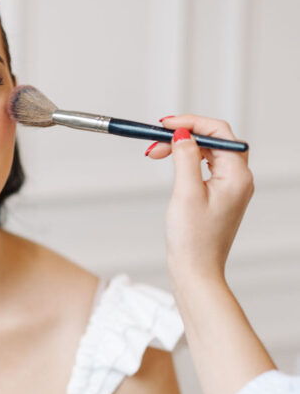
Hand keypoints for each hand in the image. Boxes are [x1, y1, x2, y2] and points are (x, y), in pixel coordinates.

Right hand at [145, 115, 253, 288]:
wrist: (196, 271)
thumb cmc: (192, 240)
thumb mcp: (186, 193)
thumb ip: (186, 158)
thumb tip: (183, 133)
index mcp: (237, 175)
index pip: (218, 132)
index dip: (191, 123)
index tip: (165, 124)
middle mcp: (239, 179)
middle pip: (214, 141)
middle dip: (183, 135)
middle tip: (154, 143)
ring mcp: (231, 188)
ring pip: (209, 153)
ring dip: (183, 148)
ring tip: (156, 154)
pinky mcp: (220, 197)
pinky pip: (206, 168)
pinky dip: (188, 162)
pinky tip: (172, 166)